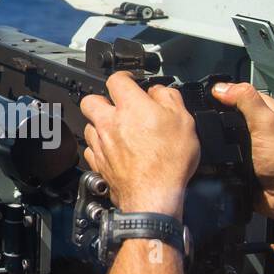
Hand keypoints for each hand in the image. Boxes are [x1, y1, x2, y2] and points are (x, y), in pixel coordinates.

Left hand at [79, 72, 198, 219]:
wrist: (154, 196)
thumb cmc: (168, 162)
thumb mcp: (184, 121)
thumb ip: (169, 98)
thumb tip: (159, 91)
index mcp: (130, 107)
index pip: (116, 79)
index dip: (124, 77)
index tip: (130, 81)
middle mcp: (109, 123)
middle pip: (90, 100)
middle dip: (102, 99)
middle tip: (116, 105)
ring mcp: (101, 144)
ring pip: (89, 125)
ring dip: (99, 124)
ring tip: (116, 129)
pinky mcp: (98, 164)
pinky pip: (90, 149)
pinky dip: (98, 147)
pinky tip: (112, 150)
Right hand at [210, 82, 273, 225]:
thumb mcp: (266, 122)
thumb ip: (246, 100)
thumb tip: (222, 88)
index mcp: (266, 111)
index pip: (240, 92)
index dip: (223, 91)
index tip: (206, 93)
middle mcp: (257, 127)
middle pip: (229, 114)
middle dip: (215, 116)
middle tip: (201, 116)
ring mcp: (248, 146)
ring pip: (223, 136)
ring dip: (214, 138)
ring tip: (205, 136)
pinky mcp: (241, 163)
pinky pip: (223, 156)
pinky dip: (216, 156)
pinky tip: (212, 156)